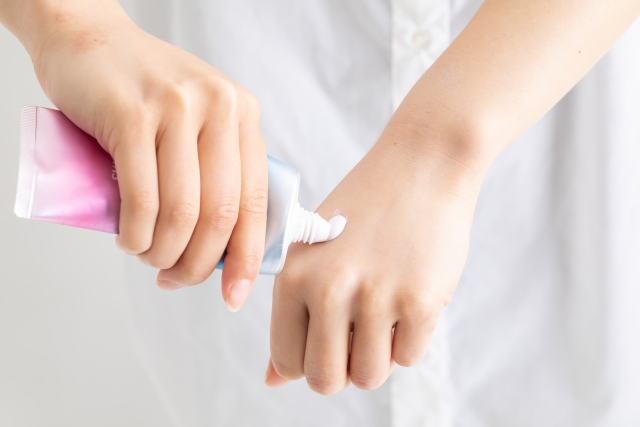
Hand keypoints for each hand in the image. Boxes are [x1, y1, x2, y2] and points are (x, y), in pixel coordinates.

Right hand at [30, 2, 266, 308]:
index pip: (257, 201)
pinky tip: (129, 242)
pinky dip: (137, 235)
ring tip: (148, 258)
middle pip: (221, 214)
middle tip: (174, 278)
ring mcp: (176, 108)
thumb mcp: (197, 120)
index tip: (233, 294)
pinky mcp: (131, 114)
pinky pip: (142, 198)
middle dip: (198, 265)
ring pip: (183, 212)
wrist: (88, 38)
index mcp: (243, 114)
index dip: (247, 257)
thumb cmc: (142, 93)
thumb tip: (222, 247)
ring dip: (164, 254)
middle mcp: (219, 107)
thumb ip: (216, 168)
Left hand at [265, 123, 483, 393]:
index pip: (287, 361)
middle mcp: (327, 287)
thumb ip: (291, 314)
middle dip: (344, 369)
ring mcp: (374, 294)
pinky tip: (409, 297)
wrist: (422, 165)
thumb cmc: (365, 209)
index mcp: (293, 275)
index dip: (310, 361)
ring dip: (379, 355)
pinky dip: (411, 337)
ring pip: (369, 377)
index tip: (329, 339)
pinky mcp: (419, 299)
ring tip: (384, 312)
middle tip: (359, 334)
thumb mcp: (315, 251)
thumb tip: (272, 379)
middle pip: (325, 381)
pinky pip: (409, 357)